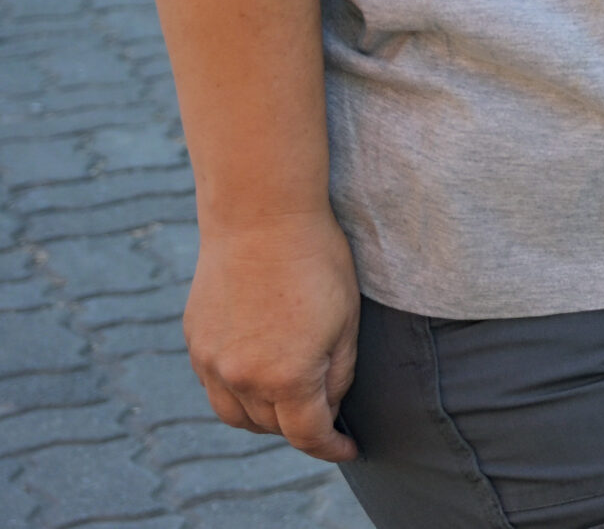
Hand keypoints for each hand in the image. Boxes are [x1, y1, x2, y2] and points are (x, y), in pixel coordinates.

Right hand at [183, 212, 360, 461]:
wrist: (261, 215)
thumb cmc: (317, 261)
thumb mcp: (347, 321)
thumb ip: (339, 375)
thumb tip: (329, 408)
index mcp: (287, 377)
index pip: (309, 435)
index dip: (332, 448)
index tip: (349, 448)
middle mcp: (241, 378)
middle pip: (272, 427)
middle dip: (301, 427)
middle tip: (326, 412)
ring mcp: (211, 362)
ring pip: (237, 415)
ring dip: (264, 416)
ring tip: (290, 398)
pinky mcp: (195, 342)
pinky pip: (215, 386)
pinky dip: (238, 391)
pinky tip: (261, 370)